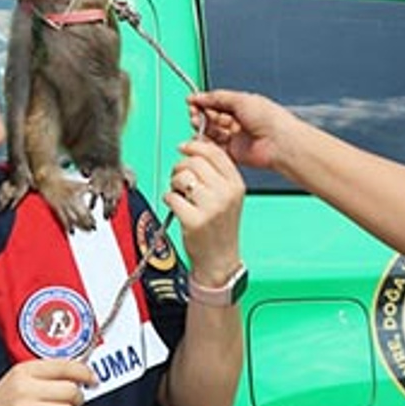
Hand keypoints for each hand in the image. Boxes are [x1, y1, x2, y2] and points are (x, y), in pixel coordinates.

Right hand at [0, 358, 96, 405]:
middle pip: (71, 391)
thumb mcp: (19, 377)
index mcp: (25, 371)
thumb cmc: (2, 403)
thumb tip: (81, 374)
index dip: (85, 373)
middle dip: (75, 398)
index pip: (66, 366)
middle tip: (67, 402)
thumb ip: (47, 372)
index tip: (92, 379)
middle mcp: (25, 389)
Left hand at [163, 139, 244, 287]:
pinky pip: (171, 196)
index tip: (184, 147)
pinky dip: (168, 199)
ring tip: (180, 194)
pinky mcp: (194, 220)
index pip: (214, 152)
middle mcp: (226, 193)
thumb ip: (215, 173)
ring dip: (174, 183)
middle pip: (195, 162)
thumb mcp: (227, 196)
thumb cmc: (220, 227)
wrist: (220, 260)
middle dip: (180, 167)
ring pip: (182, 177)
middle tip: (179, 178)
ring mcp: (211, 207)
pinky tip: (176, 207)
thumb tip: (194, 147)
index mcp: (236, 184)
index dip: (195, 145)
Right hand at [187, 90, 299, 171]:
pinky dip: (206, 142)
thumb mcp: (241, 99)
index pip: (218, 102)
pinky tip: (200, 137)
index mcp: (244, 106)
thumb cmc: (270, 119)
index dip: (204, 101)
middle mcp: (240, 122)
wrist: (280, 143)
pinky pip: (216, 148)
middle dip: (201, 113)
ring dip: (202, 126)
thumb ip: (218, 97)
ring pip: (212, 132)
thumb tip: (200, 96)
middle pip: (213, 117)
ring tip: (196, 122)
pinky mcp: (235, 153)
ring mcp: (237, 138)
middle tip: (193, 112)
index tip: (191, 100)